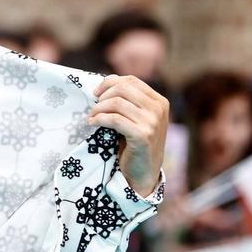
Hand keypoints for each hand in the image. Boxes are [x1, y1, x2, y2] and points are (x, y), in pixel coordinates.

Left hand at [88, 75, 168, 196]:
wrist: (143, 171)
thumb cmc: (134, 143)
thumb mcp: (137, 118)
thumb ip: (128, 101)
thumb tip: (103, 84)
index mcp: (159, 101)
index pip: (131, 80)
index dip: (109, 82)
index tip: (96, 93)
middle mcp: (158, 109)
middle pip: (122, 88)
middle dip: (102, 95)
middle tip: (93, 107)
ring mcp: (152, 122)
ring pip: (116, 103)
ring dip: (98, 109)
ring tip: (92, 117)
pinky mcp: (143, 135)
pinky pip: (114, 120)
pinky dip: (99, 119)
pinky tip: (92, 123)